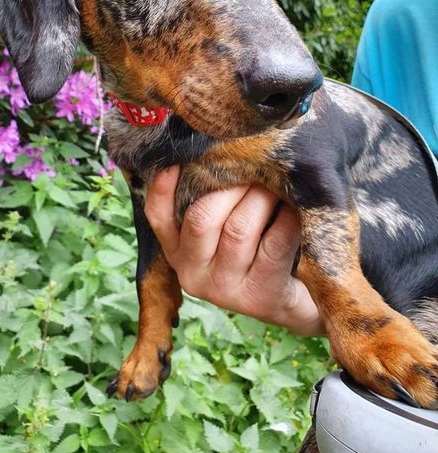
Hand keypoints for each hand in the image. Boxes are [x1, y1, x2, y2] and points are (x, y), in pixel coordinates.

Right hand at [144, 166, 323, 335]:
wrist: (292, 302)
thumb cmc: (256, 249)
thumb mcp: (224, 230)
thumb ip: (210, 200)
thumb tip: (215, 150)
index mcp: (178, 252)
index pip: (158, 216)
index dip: (163, 186)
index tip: (177, 157)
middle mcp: (193, 274)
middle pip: (202, 217)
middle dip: (232, 184)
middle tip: (255, 166)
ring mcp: (224, 290)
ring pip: (239, 228)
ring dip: (262, 197)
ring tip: (278, 183)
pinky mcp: (260, 296)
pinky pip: (275, 243)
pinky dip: (288, 218)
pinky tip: (295, 207)